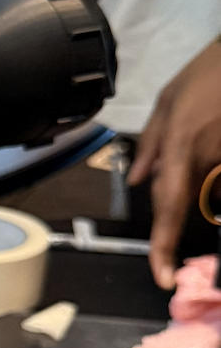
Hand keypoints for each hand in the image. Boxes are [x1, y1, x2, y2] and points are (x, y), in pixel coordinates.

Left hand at [128, 39, 220, 289]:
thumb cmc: (212, 69)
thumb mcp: (168, 100)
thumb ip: (149, 143)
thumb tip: (136, 181)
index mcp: (179, 145)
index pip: (168, 207)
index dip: (163, 247)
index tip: (163, 278)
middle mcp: (206, 157)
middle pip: (184, 201)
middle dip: (173, 211)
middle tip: (175, 218)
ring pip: (207, 190)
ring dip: (199, 178)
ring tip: (204, 131)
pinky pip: (220, 178)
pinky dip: (211, 171)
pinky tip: (210, 134)